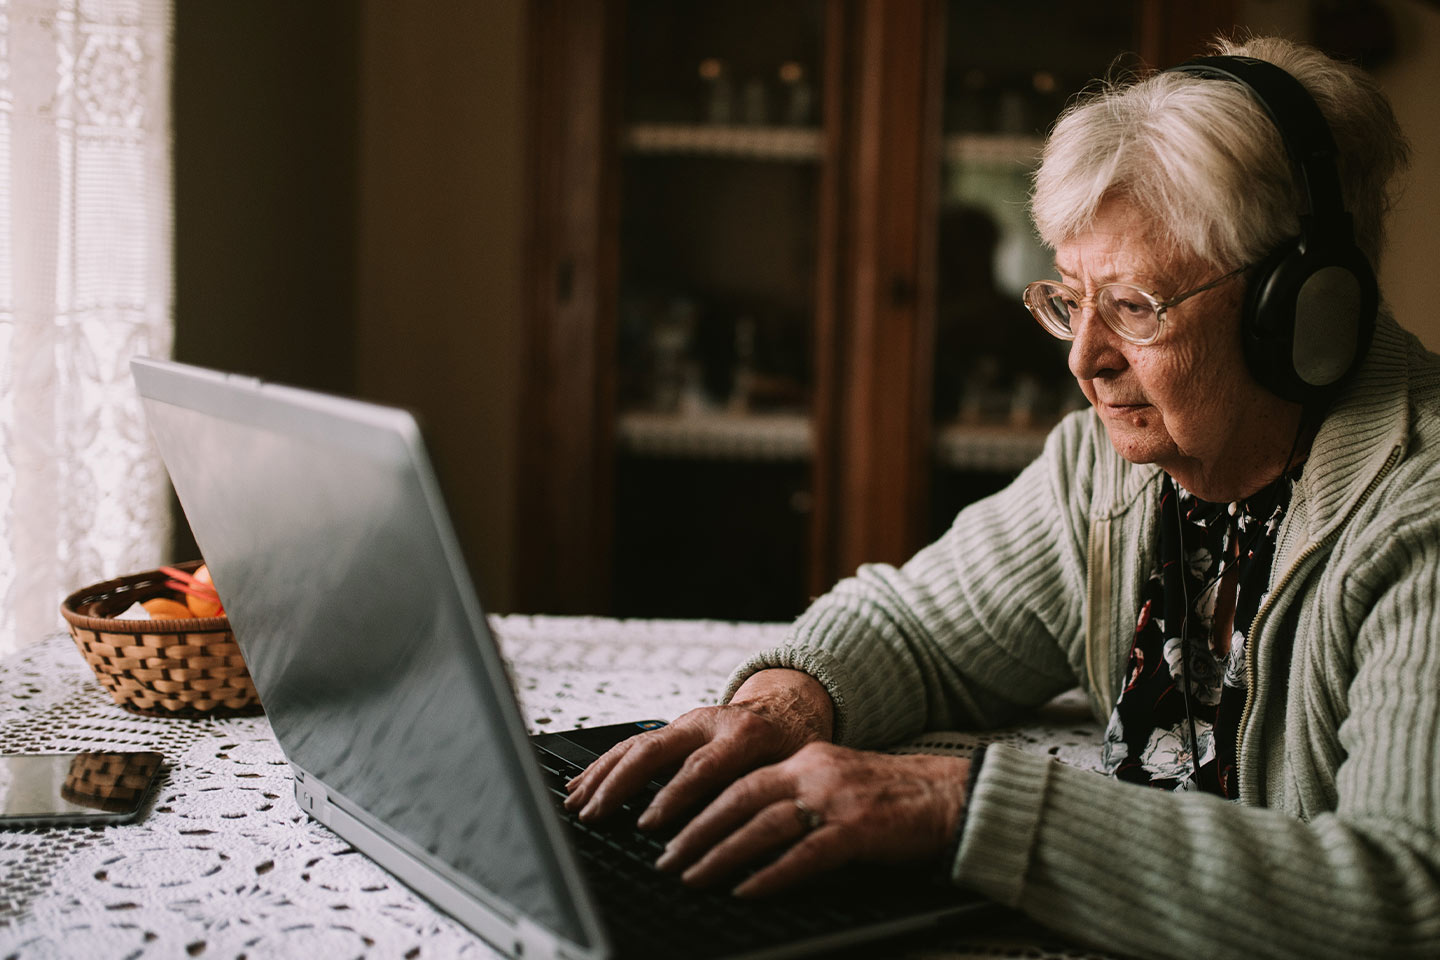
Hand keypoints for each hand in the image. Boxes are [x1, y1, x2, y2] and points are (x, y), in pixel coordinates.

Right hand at [564, 669, 833, 827]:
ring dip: (602, 776)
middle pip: (655, 749)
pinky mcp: (673, 727)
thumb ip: (767, 791)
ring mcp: (687, 722)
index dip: (674, 796)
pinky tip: (580, 784)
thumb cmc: (796, 743)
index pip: (702, 766)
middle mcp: (709, 721)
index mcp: (744, 732)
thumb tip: (745, 837)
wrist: (792, 703)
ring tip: (577, 805)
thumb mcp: (795, 766)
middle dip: (620, 784)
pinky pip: (632, 744)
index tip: (649, 825)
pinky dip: (604, 766)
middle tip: (596, 815)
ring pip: (636, 745)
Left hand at [654, 742, 968, 896]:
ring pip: (764, 825)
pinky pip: (805, 854)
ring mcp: (835, 800)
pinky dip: (772, 874)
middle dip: (697, 830)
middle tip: (666, 857)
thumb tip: (745, 829)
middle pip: (740, 800)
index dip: (699, 804)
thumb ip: (795, 798)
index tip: (668, 826)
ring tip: (693, 876)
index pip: (739, 781)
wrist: (950, 795)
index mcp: (805, 761)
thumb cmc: (893, 798)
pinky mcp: (858, 829)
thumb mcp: (836, 784)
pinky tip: (746, 890)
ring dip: (722, 853)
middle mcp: (814, 773)